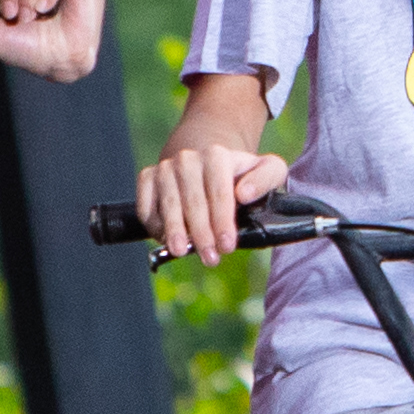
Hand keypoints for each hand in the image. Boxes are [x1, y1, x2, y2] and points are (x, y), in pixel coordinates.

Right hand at [134, 139, 281, 262]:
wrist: (206, 163)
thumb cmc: (240, 175)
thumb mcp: (267, 171)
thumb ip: (266, 178)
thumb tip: (244, 194)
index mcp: (217, 155)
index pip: (219, 192)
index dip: (223, 221)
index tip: (227, 246)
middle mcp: (188, 159)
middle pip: (193, 201)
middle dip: (201, 234)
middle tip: (210, 258)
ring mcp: (165, 168)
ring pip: (168, 204)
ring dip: (174, 230)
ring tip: (181, 251)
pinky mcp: (148, 177)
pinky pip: (146, 204)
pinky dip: (153, 224)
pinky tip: (166, 239)